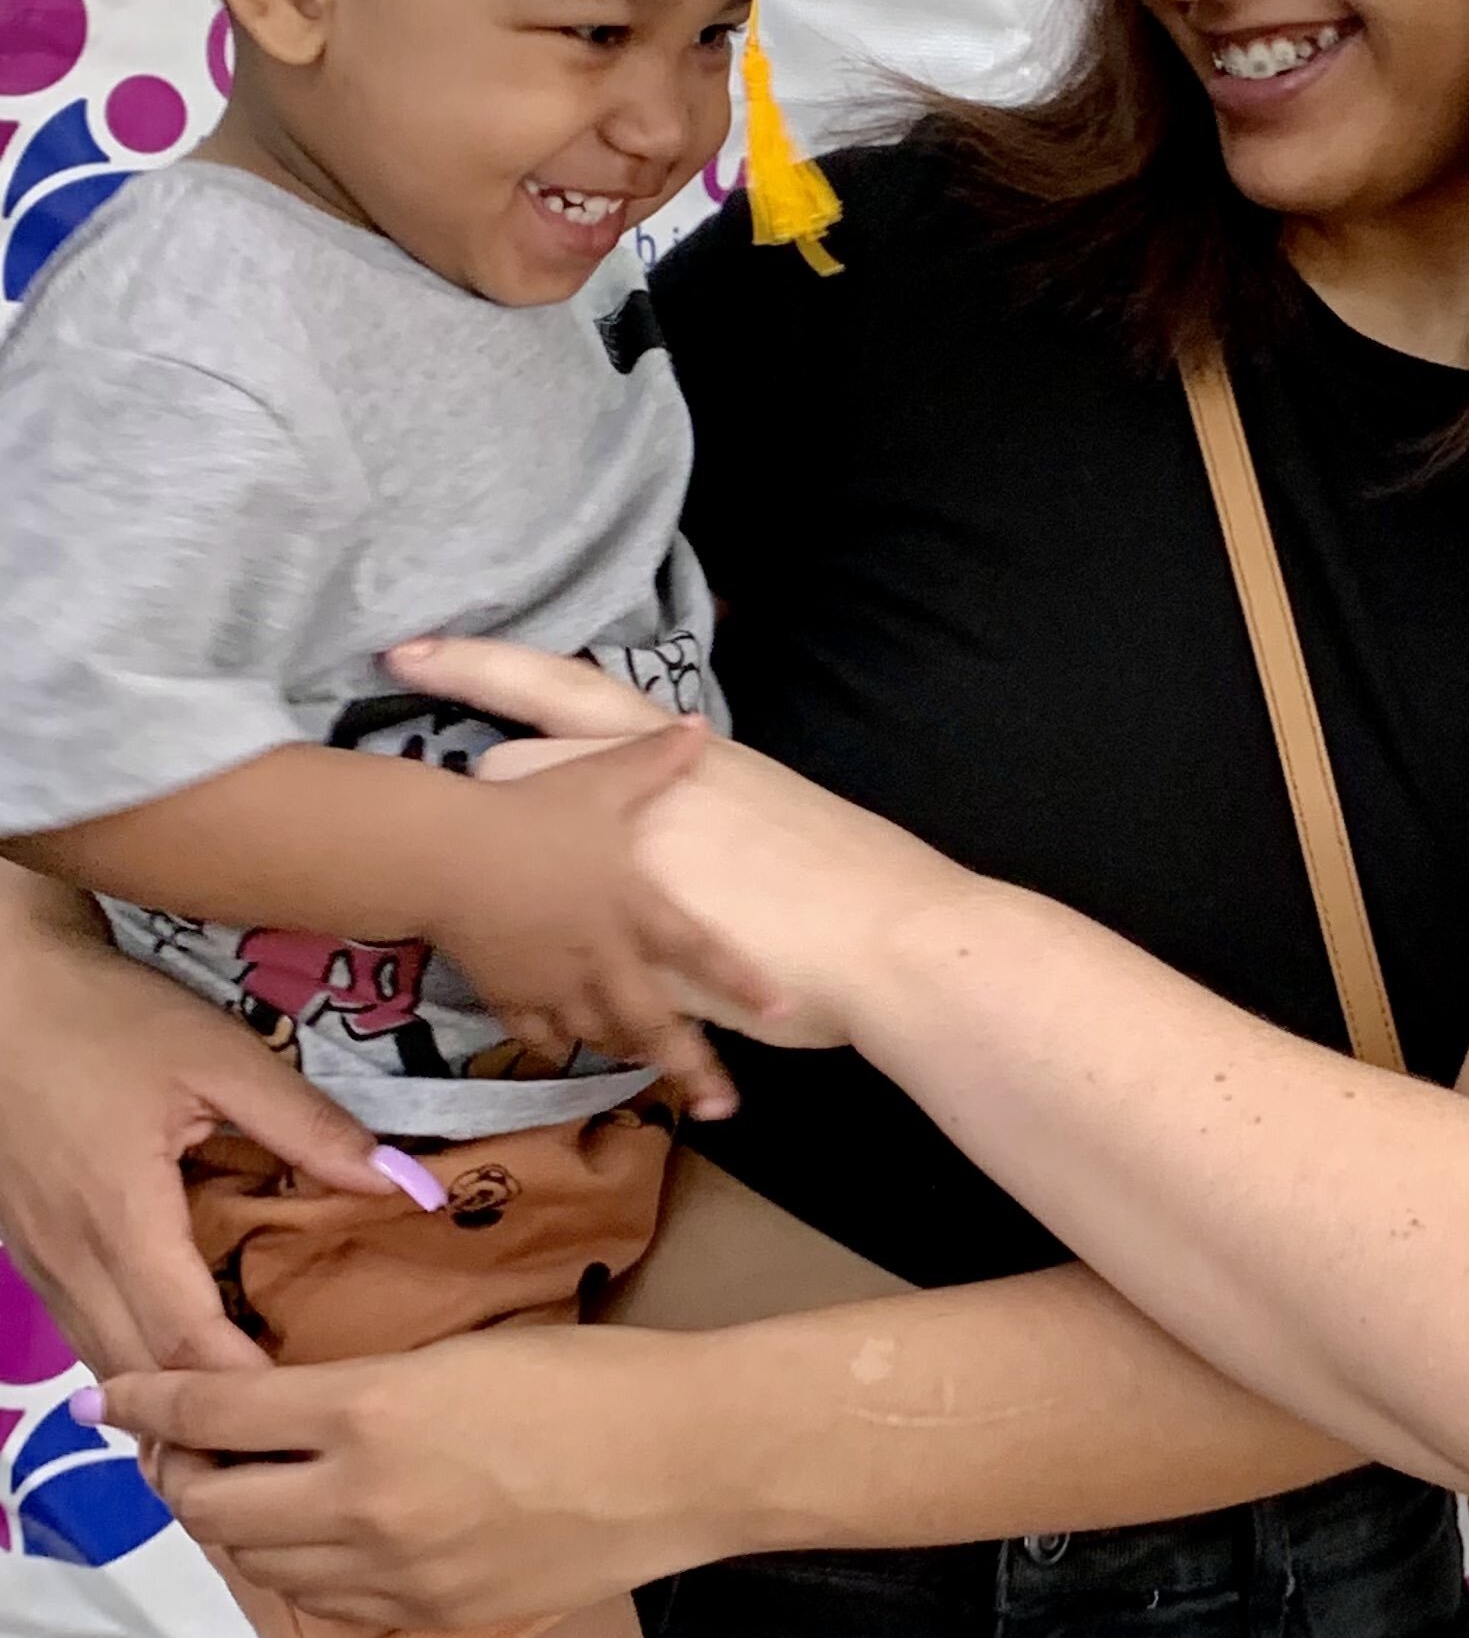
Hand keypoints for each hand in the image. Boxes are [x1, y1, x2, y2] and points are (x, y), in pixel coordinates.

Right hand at [0, 876, 393, 1376]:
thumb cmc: (108, 1016)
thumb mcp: (221, 1057)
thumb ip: (312, 1128)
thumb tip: (408, 1186)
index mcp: (120, 1220)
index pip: (187, 1343)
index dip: (248, 1391)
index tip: (316, 1412)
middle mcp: (69, 1259)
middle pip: (141, 1375)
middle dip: (209, 1421)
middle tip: (293, 1441)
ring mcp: (38, 1262)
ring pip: (104, 1362)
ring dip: (168, 1401)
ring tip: (249, 1423)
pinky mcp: (26, 1251)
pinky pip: (82, 1332)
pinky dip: (134, 1362)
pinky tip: (185, 1365)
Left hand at [98, 1322, 715, 1625]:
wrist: (687, 1458)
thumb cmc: (590, 1377)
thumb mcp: (457, 1352)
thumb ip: (358, 1385)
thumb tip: (287, 1404)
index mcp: (366, 1409)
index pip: (212, 1411)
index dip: (148, 1401)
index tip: (115, 1396)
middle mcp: (361, 1500)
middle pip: (211, 1504)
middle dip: (181, 1472)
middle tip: (187, 1444)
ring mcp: (393, 1570)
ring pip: (260, 1562)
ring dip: (237, 1522)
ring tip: (251, 1488)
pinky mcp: (429, 1613)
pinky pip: (327, 1599)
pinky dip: (302, 1564)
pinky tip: (324, 1533)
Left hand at [393, 635, 971, 1051]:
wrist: (891, 938)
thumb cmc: (845, 872)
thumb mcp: (764, 802)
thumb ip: (707, 791)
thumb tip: (689, 785)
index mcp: (682, 755)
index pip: (564, 689)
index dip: (479, 668)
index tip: (409, 648)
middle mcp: (639, 801)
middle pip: (517, 776)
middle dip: (478, 795)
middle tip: (412, 792)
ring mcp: (631, 874)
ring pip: (523, 867)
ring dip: (496, 891)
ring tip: (460, 901)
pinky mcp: (637, 948)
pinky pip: (561, 953)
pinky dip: (530, 972)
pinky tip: (508, 989)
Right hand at [413, 716, 780, 1114]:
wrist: (442, 856)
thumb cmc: (528, 815)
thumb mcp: (597, 780)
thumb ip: (653, 760)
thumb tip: (697, 726)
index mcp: (633, 907)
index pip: (701, 950)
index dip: (743, 981)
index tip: (782, 1010)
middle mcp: (603, 956)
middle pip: (652, 1023)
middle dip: (688, 1066)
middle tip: (720, 1104)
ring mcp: (555, 983)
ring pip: (599, 1035)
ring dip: (627, 1052)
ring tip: (651, 1070)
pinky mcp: (508, 996)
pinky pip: (540, 1036)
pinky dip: (558, 1045)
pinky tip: (569, 1048)